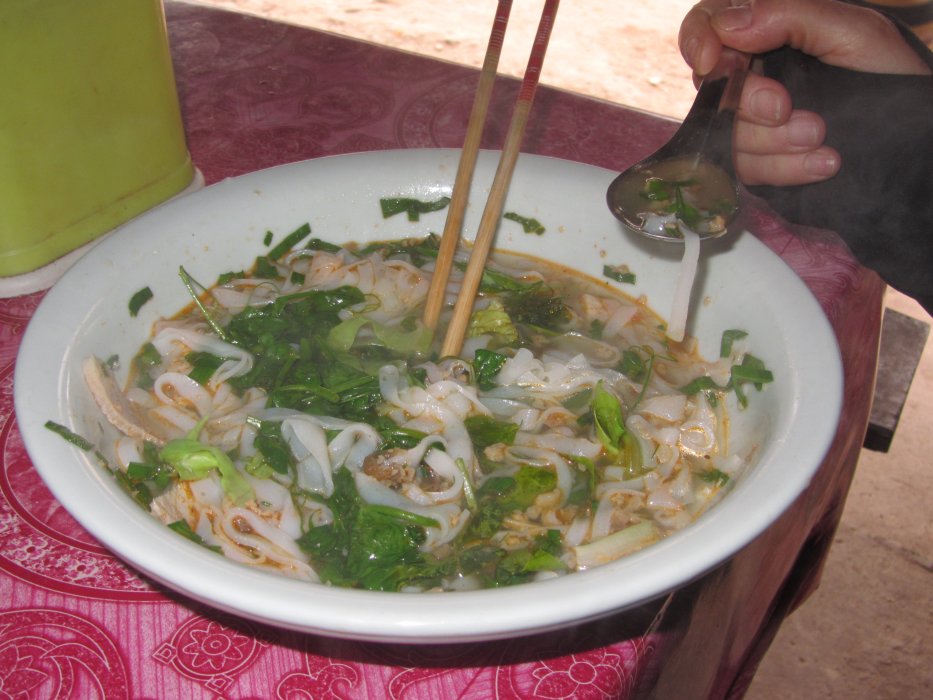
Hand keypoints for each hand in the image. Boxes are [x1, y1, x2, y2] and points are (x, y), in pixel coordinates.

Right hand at [678, 0, 931, 185]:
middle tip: (786, 109)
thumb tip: (727, 25)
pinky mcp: (758, 161)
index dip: (698, 41)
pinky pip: (745, 171)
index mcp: (767, 29)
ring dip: (773, 142)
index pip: (707, 24)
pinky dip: (783, 170)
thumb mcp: (853, 32)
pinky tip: (822, 163)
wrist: (915, 138)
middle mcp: (751, 74)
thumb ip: (790, 15)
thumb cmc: (890, 74)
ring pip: (725, 134)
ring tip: (820, 139)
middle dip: (747, 105)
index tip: (713, 61)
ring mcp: (750, 122)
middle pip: (711, 88)